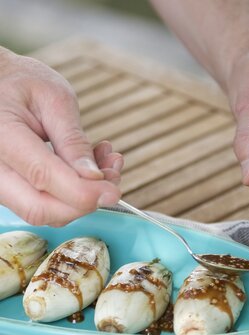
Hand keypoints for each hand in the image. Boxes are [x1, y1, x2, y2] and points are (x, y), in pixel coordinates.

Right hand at [0, 48, 122, 225]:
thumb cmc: (21, 83)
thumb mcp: (54, 100)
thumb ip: (73, 140)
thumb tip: (95, 178)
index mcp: (1, 135)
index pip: (43, 176)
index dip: (83, 192)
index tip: (113, 191)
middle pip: (40, 208)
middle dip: (85, 202)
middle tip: (113, 179)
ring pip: (44, 211)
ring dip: (83, 199)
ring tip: (107, 166)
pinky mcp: (10, 189)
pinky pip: (43, 203)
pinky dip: (73, 195)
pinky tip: (90, 171)